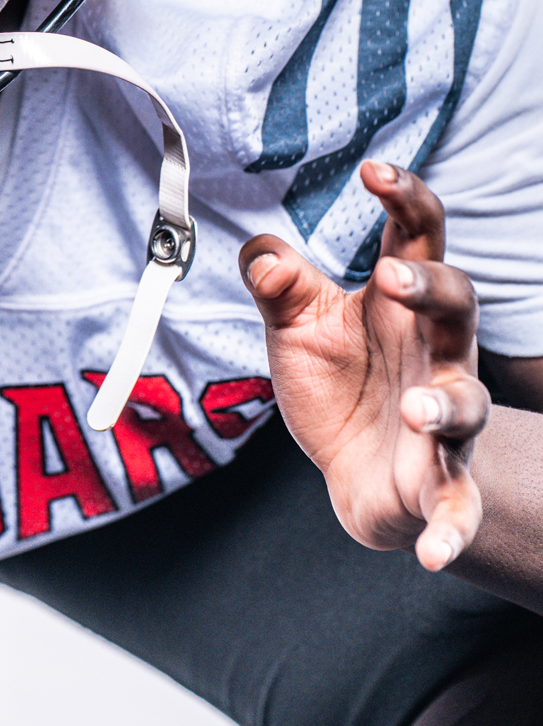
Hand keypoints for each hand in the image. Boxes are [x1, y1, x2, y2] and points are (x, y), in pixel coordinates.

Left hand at [240, 162, 489, 571]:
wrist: (357, 474)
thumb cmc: (340, 385)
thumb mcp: (298, 330)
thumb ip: (279, 288)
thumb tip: (258, 251)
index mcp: (401, 306)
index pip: (416, 239)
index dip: (404, 198)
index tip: (374, 168)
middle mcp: (434, 355)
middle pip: (458, 306)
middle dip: (432, 289)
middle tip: (391, 277)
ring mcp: (444, 421)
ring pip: (467, 404)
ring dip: (447, 407)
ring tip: (414, 407)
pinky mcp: (441, 486)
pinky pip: (458, 509)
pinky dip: (454, 532)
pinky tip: (436, 557)